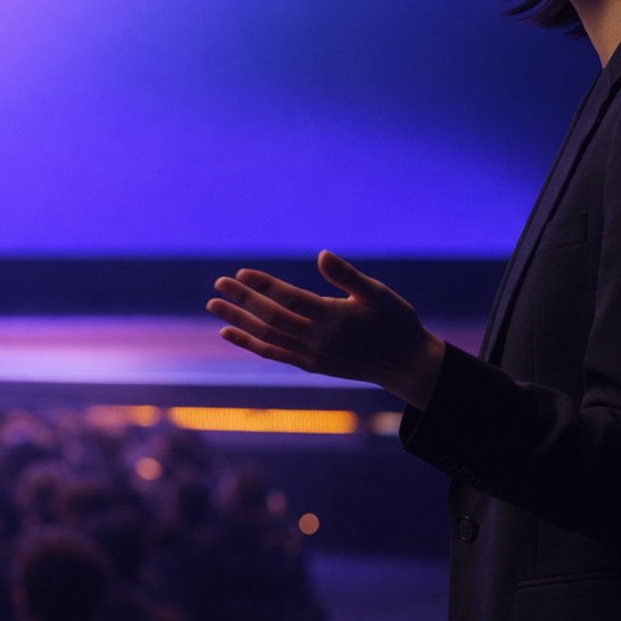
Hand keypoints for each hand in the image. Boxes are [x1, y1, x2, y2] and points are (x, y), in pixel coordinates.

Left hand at [207, 250, 445, 409]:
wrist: (406, 366)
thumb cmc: (396, 323)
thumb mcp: (378, 294)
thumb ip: (347, 276)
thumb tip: (322, 255)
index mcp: (334, 317)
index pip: (290, 299)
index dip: (263, 286)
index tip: (240, 274)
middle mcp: (318, 339)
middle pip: (271, 318)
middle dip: (243, 301)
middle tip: (217, 284)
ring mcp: (311, 355)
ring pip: (267, 337)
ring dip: (238, 321)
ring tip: (213, 306)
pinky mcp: (310, 365)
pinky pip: (273, 353)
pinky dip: (249, 343)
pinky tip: (229, 332)